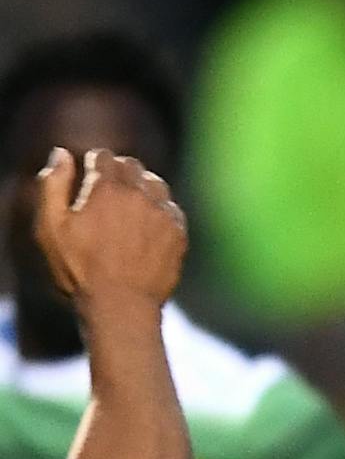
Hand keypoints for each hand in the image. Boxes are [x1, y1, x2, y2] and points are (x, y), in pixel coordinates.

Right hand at [35, 149, 186, 311]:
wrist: (121, 304)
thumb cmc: (80, 269)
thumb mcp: (51, 228)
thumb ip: (54, 185)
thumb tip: (61, 154)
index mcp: (106, 189)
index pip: (103, 156)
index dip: (93, 162)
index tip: (89, 173)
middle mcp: (140, 193)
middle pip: (131, 165)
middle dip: (117, 171)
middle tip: (107, 189)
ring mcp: (163, 212)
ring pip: (155, 183)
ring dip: (141, 187)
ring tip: (128, 205)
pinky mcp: (179, 231)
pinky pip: (171, 208)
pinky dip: (159, 209)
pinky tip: (147, 224)